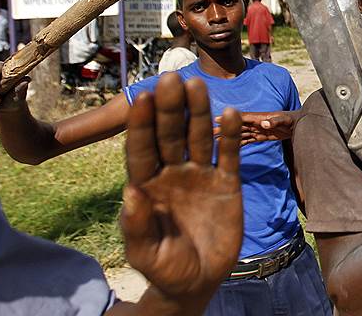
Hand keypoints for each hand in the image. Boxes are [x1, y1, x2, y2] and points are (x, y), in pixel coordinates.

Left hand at [120, 74, 242, 304]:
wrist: (198, 282)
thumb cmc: (165, 268)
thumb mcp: (145, 253)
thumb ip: (136, 225)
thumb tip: (129, 191)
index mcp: (146, 185)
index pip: (142, 149)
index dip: (142, 124)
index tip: (143, 98)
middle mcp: (172, 173)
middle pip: (170, 134)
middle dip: (170, 108)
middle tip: (171, 78)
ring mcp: (200, 176)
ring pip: (198, 137)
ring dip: (198, 112)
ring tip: (198, 86)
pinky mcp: (226, 184)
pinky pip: (228, 155)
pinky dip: (230, 135)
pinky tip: (232, 113)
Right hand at [214, 110, 301, 145]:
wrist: (301, 125)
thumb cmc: (293, 120)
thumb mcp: (285, 120)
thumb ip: (275, 121)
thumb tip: (264, 123)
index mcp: (260, 117)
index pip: (242, 118)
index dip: (229, 118)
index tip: (216, 119)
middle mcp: (256, 123)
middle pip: (237, 126)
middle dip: (224, 128)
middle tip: (209, 132)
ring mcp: (258, 130)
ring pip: (240, 133)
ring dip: (228, 136)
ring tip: (214, 140)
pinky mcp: (261, 136)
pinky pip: (247, 139)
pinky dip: (238, 142)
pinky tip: (229, 147)